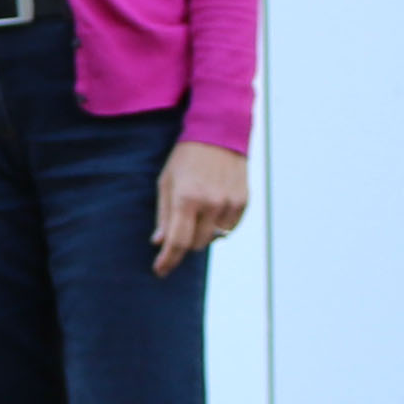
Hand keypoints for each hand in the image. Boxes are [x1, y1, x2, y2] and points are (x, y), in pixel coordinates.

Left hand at [151, 142, 249, 277]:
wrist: (219, 133)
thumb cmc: (186, 158)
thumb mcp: (166, 182)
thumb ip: (164, 215)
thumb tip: (160, 243)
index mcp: (186, 198)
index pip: (177, 241)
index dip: (167, 260)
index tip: (160, 271)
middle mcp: (211, 203)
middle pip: (196, 244)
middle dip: (184, 242)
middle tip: (179, 229)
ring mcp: (230, 203)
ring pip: (214, 238)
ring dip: (203, 233)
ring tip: (198, 212)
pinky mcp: (244, 201)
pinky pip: (230, 228)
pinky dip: (219, 226)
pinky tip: (213, 208)